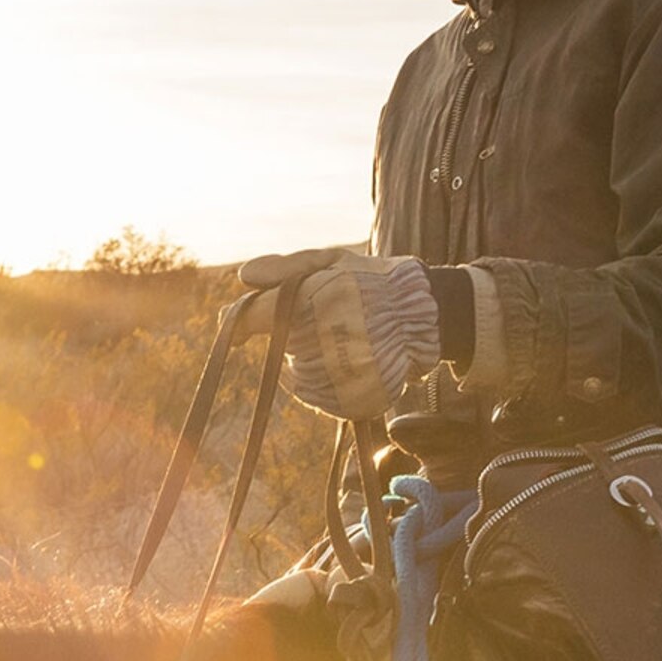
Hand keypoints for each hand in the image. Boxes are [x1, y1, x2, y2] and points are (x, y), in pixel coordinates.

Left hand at [233, 249, 438, 421]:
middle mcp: (325, 340)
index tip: (234, 323)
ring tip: (346, 340)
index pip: (258, 317)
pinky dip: (326, 383)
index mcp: (316, 300)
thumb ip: (286, 267)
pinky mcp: (353, 400)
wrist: (427, 316)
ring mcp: (340, 374)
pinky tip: (351, 362)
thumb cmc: (372, 280)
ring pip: (298, 375)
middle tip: (327, 320)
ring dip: (311, 360)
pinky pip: (319, 396)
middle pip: (282, 348)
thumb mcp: (332, 260)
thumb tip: (243, 277)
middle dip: (295, 335)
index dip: (241, 321)